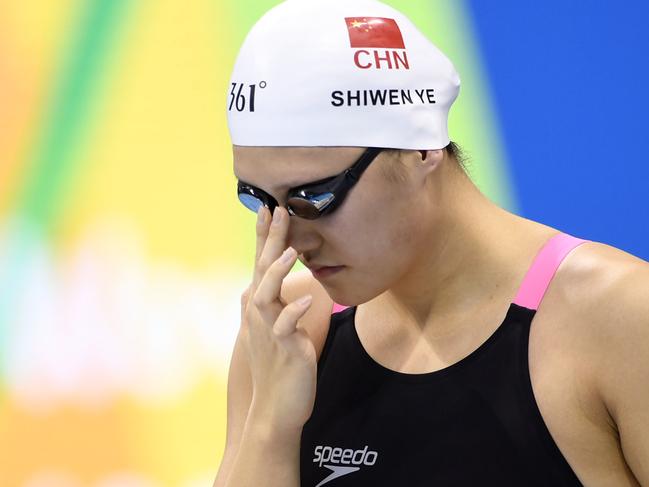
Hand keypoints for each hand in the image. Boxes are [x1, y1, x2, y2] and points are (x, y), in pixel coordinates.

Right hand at [241, 205, 316, 435]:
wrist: (274, 408)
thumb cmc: (279, 367)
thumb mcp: (277, 331)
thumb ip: (281, 308)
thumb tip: (294, 289)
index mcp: (261, 306)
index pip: (261, 264)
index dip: (264, 236)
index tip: (269, 207)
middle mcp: (260, 314)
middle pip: (261, 269)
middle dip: (269, 239)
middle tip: (278, 209)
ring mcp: (269, 330)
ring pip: (267, 294)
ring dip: (276, 271)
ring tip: (290, 251)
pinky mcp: (284, 349)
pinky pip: (286, 327)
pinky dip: (295, 313)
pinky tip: (308, 301)